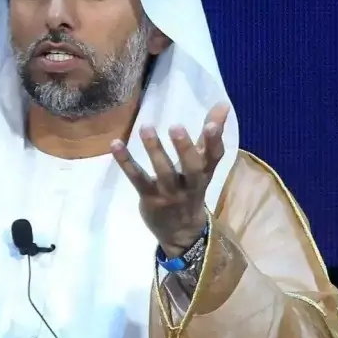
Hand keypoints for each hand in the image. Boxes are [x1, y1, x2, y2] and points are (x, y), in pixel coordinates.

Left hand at [111, 102, 230, 256]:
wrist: (181, 233)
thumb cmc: (191, 190)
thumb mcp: (203, 166)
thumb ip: (209, 136)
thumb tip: (222, 104)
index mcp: (205, 173)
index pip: (214, 157)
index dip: (214, 141)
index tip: (211, 124)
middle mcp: (190, 184)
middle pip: (192, 167)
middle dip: (185, 148)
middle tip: (176, 126)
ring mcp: (169, 193)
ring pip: (164, 172)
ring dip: (155, 150)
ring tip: (146, 127)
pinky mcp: (149, 198)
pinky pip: (137, 179)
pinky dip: (125, 162)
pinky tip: (115, 144)